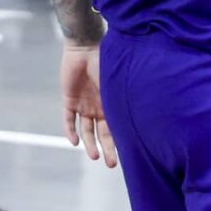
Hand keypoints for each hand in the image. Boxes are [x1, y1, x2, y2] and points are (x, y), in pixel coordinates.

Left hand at [60, 44, 117, 168]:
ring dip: (90, 143)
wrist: (85, 47)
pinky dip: (71, 131)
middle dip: (108, 148)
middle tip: (112, 164)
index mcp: (112, 102)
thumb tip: (141, 111)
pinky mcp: (69, 100)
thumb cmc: (106, 60)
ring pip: (86, 129)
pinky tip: (74, 142)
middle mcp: (99, 106)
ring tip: (94, 156)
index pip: (116, 126)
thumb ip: (122, 97)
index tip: (127, 154)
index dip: (120, 140)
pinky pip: (68, 119)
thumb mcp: (117, 82)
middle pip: (103, 132)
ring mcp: (84, 104)